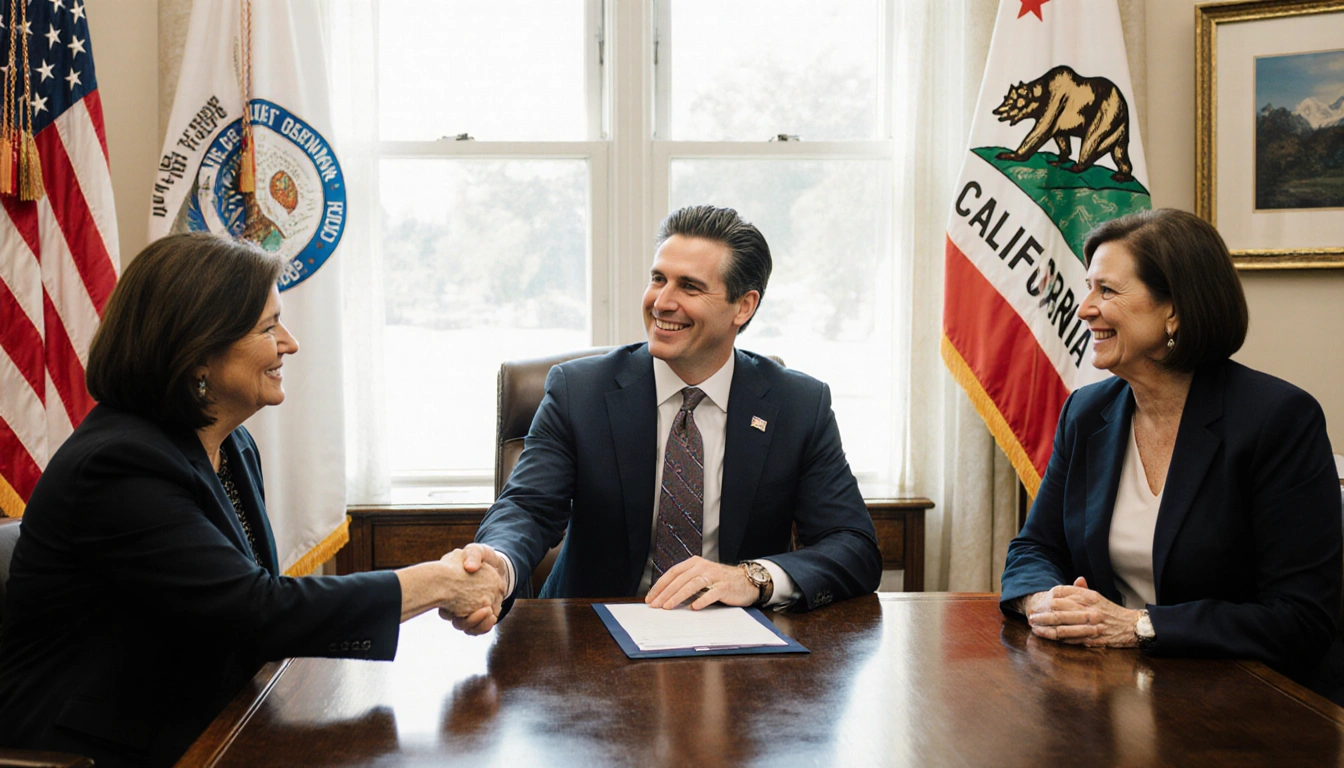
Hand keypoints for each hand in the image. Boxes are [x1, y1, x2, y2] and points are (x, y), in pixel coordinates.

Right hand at [434, 549, 504, 634]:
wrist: (495, 566)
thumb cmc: (481, 558)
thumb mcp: (476, 551)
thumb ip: (473, 554)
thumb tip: (469, 568)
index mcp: (449, 587)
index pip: (442, 601)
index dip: (448, 606)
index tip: (463, 599)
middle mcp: (455, 602)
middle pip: (454, 619)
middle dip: (467, 619)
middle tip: (485, 608)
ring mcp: (467, 611)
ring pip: (466, 627)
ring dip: (477, 623)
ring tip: (489, 611)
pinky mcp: (480, 616)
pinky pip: (478, 629)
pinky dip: (484, 626)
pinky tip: (492, 617)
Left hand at [645, 556, 758, 609]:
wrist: (746, 581)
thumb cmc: (719, 582)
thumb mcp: (700, 577)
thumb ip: (685, 583)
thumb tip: (664, 598)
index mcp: (694, 563)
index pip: (672, 573)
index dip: (660, 585)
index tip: (650, 598)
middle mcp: (703, 566)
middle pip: (680, 579)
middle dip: (665, 593)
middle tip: (656, 605)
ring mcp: (714, 575)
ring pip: (692, 585)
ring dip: (678, 596)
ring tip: (668, 606)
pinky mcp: (725, 586)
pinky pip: (712, 593)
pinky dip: (702, 600)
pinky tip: (694, 607)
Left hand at [1025, 577, 1143, 647]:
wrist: (1132, 626)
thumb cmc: (1110, 611)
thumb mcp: (1097, 597)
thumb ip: (1083, 589)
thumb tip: (1076, 578)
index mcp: (1089, 597)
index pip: (1062, 593)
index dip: (1046, 598)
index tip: (1038, 603)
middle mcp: (1089, 610)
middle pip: (1058, 611)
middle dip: (1041, 614)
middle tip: (1031, 617)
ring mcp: (1090, 625)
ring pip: (1062, 627)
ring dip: (1045, 628)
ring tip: (1034, 628)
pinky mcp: (1092, 639)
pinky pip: (1070, 639)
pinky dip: (1057, 639)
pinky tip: (1047, 637)